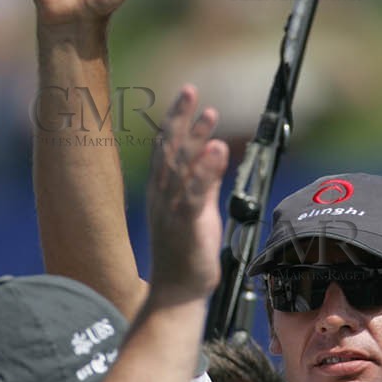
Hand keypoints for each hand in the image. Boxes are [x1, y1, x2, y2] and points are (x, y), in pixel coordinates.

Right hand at [144, 87, 226, 301]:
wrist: (177, 291)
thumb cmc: (186, 252)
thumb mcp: (198, 209)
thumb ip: (205, 180)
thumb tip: (214, 152)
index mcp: (163, 190)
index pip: (167, 147)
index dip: (176, 119)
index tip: (187, 95)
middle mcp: (163, 195)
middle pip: (170, 149)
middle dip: (181, 118)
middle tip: (191, 90)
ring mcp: (171, 209)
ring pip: (181, 167)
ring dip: (196, 138)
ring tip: (210, 113)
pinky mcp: (185, 224)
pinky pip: (194, 193)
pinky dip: (205, 170)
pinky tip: (218, 150)